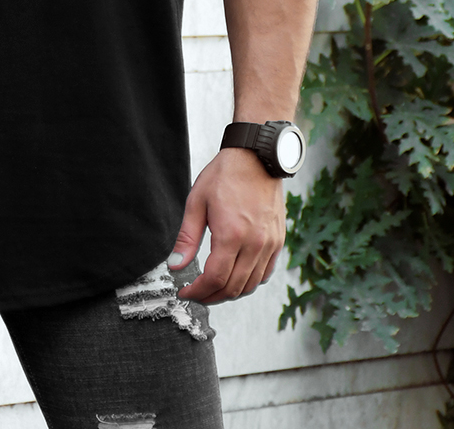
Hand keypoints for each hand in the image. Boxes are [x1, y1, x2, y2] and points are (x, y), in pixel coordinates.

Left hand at [167, 147, 284, 303]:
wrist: (256, 157)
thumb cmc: (225, 175)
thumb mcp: (197, 202)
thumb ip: (187, 238)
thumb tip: (176, 266)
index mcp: (232, 234)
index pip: (215, 279)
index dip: (198, 292)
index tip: (186, 293)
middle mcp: (254, 243)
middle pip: (233, 288)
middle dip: (211, 297)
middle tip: (196, 294)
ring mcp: (269, 244)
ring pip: (250, 285)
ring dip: (230, 293)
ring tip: (213, 288)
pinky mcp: (278, 241)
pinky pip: (265, 273)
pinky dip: (249, 282)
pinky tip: (236, 277)